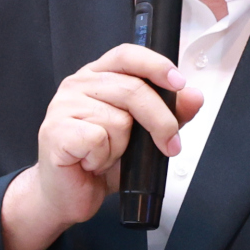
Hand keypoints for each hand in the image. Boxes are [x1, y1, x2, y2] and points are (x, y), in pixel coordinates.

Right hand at [0, 44, 204, 249]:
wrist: (68, 195)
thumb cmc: (99, 162)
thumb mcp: (143, 137)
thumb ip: (169, 114)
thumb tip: (194, 97)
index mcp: (98, 76)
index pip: (127, 55)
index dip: (155, 65)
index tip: (178, 84)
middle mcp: (78, 84)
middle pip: (132, 89)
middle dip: (160, 121)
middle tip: (169, 144)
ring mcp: (63, 106)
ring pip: (118, 119)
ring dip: (121, 147)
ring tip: (106, 155)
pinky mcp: (55, 131)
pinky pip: (97, 139)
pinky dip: (102, 158)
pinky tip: (91, 162)